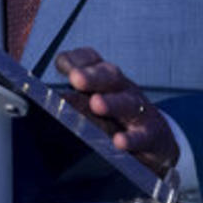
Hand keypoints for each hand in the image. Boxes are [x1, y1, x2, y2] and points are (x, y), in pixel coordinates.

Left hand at [54, 47, 179, 175]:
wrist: (158, 141)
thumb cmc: (119, 119)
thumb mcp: (98, 103)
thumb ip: (74, 97)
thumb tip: (44, 97)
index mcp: (107, 80)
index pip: (93, 60)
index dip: (78, 59)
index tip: (61, 64)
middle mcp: (124, 90)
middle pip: (110, 76)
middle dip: (93, 76)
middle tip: (76, 79)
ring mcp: (140, 111)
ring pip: (127, 103)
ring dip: (112, 103)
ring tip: (97, 104)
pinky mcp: (151, 135)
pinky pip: (142, 136)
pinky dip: (132, 138)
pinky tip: (119, 142)